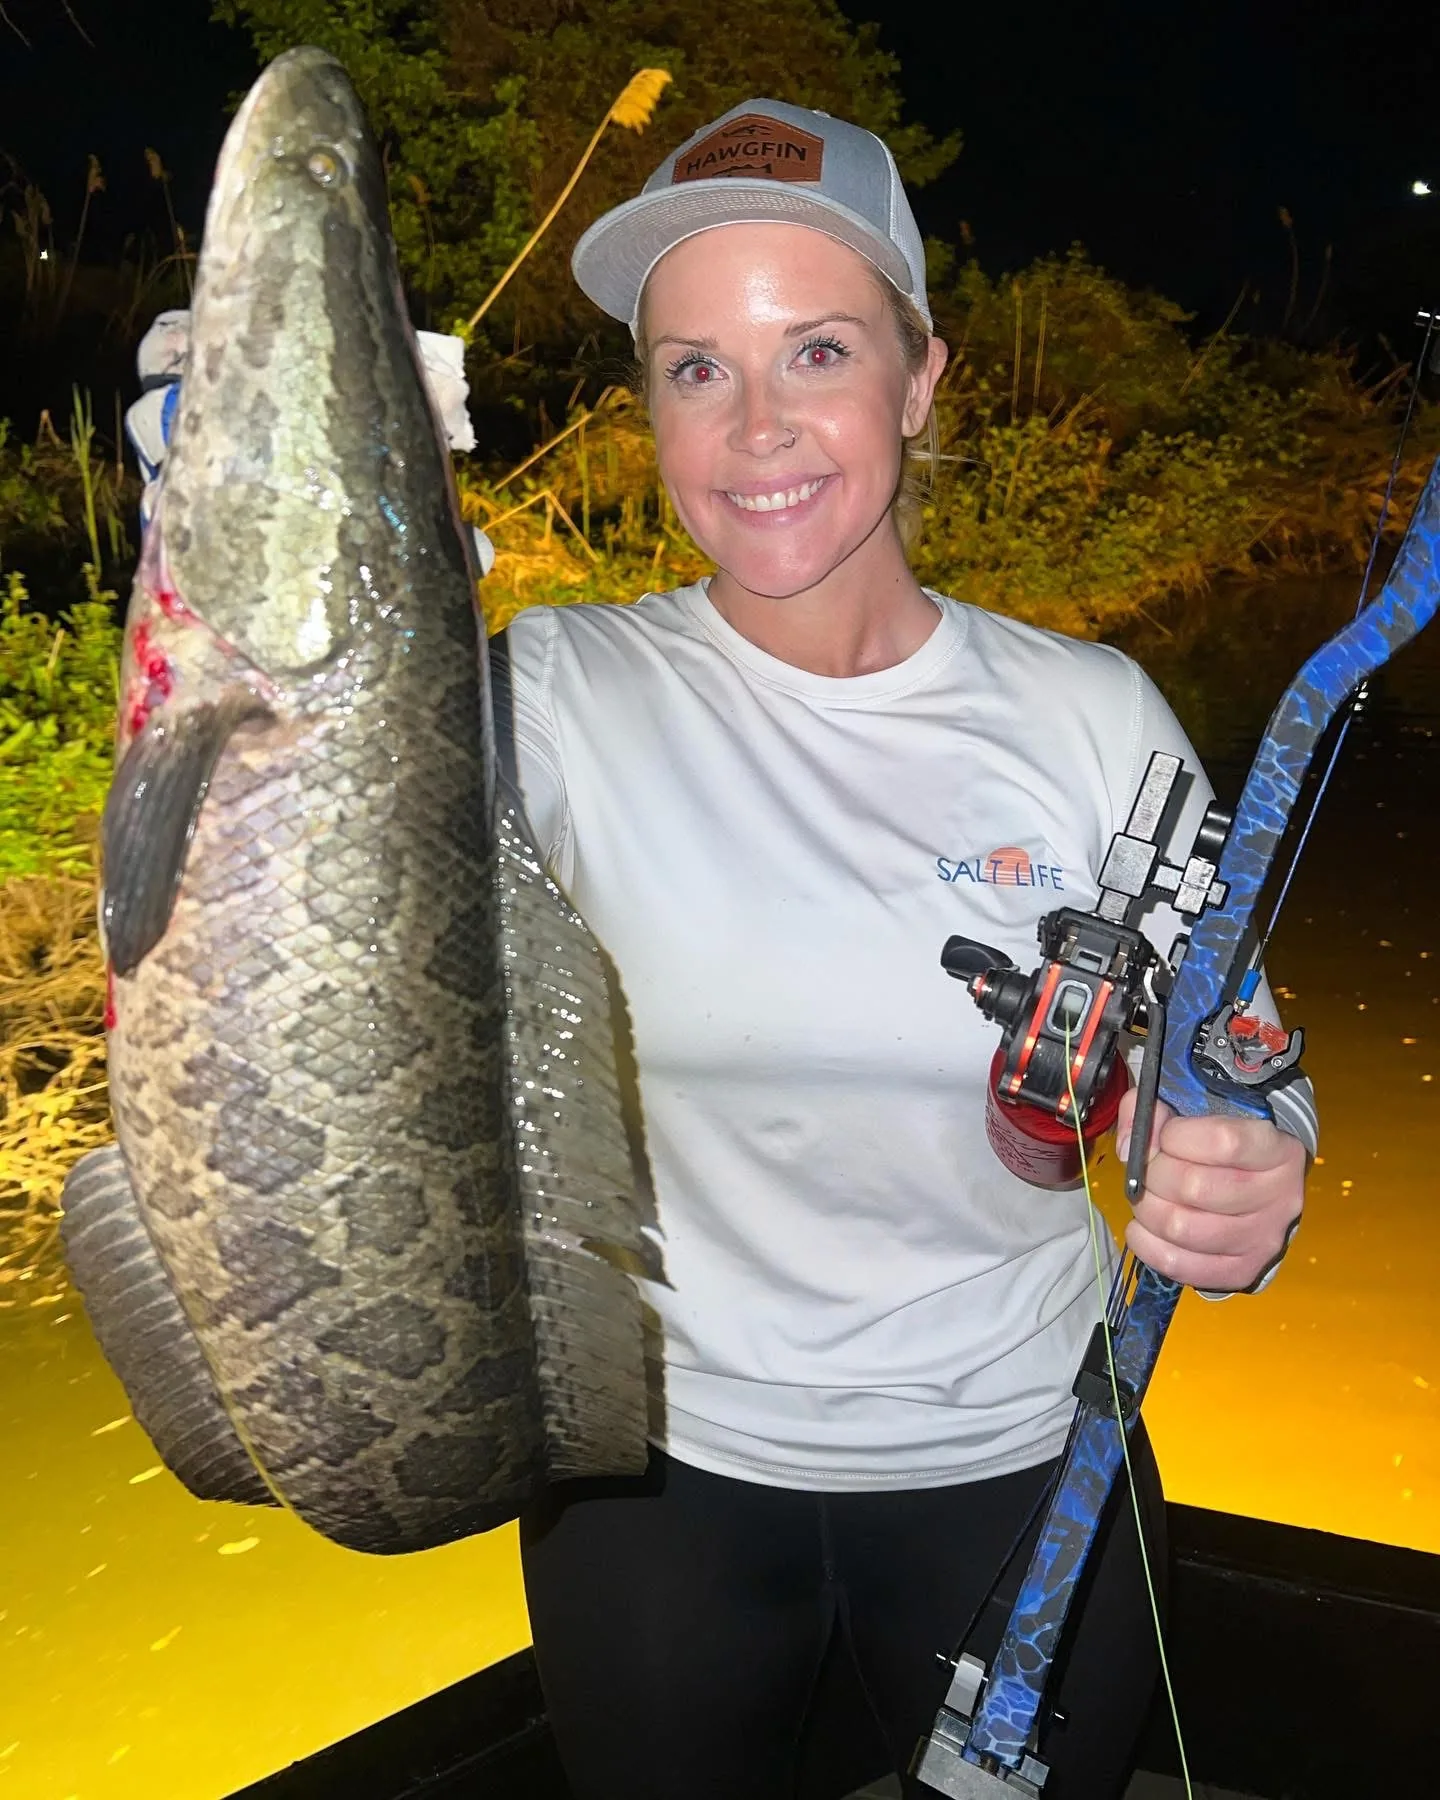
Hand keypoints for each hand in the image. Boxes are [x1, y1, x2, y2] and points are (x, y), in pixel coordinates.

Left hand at [1114, 1089, 1305, 1293]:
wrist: (1257, 1188)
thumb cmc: (1220, 1145)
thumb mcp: (1194, 1111)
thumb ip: (1153, 1111)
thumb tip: (1129, 1148)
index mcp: (1279, 1151)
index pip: (1224, 1142)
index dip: (1177, 1136)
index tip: (1166, 1133)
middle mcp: (1281, 1198)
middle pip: (1194, 1188)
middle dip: (1153, 1174)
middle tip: (1149, 1168)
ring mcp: (1263, 1241)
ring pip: (1181, 1228)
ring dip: (1147, 1209)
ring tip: (1146, 1196)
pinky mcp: (1242, 1272)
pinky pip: (1179, 1264)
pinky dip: (1148, 1245)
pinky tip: (1144, 1227)